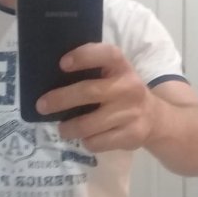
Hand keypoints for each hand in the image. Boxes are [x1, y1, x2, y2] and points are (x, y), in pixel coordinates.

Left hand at [36, 43, 158, 152]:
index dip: (84, 56)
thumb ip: (92, 72)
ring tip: (62, 129)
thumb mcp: (114, 75)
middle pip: (89, 92)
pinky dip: (87, 142)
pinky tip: (87, 138)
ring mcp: (131, 113)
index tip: (62, 64)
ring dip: (69, 128)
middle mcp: (129, 87)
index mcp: (122, 67)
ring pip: (89, 124)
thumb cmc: (122, 92)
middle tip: (42, 105)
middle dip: (60, 99)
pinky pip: (98, 142)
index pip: (107, 54)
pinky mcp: (131, 135)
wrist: (155, 119)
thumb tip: (50, 78)